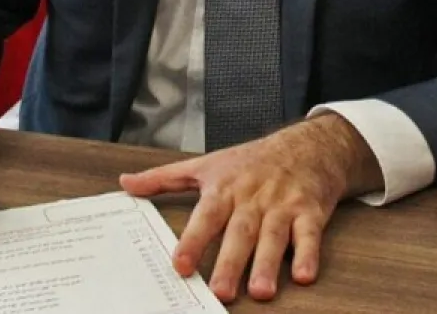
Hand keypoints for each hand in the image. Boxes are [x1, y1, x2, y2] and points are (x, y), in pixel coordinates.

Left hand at [118, 113, 381, 303]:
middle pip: (241, 232)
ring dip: (268, 264)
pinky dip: (308, 255)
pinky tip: (304, 276)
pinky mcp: (310, 212)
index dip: (193, 241)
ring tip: (261, 291)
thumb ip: (164, 178)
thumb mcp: (206, 163)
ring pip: (274, 237)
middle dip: (231, 262)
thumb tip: (126, 184)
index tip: (181, 265)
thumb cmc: (252, 160)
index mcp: (225, 188)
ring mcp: (282, 205)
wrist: (306, 145)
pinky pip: (309, 235)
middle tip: (221, 292)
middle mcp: (252, 198)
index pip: (206, 216)